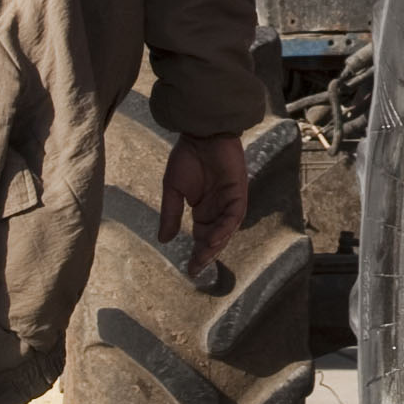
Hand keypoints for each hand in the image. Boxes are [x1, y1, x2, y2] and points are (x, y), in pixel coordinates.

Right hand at [158, 131, 249, 272]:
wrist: (200, 133)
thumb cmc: (187, 157)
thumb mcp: (173, 189)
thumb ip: (170, 214)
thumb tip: (164, 240)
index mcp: (203, 210)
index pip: (202, 237)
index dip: (197, 254)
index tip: (189, 270)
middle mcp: (218, 209)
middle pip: (215, 238)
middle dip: (206, 254)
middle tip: (196, 268)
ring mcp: (230, 201)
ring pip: (226, 229)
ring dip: (216, 243)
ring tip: (204, 255)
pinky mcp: (239, 192)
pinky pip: (234, 215)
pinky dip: (225, 227)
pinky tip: (214, 237)